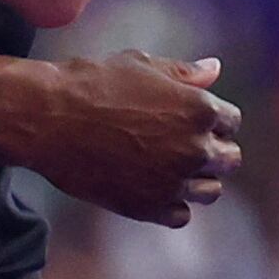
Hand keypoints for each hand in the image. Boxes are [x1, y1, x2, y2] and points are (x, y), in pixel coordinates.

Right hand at [28, 52, 242, 227]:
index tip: (186, 118)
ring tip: (165, 166)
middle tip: (177, 143)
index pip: (231, 121)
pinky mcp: (151, 207)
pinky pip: (181, 214)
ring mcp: (175, 181)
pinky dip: (170, 203)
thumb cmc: (91, 83)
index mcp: (200, 109)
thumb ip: (183, 72)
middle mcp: (196, 148)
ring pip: (210, 191)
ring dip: (195, 179)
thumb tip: (215, 68)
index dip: (210, 118)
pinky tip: (149, 185)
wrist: (46, 118)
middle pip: (229, 159)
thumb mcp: (138, 64)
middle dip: (210, 149)